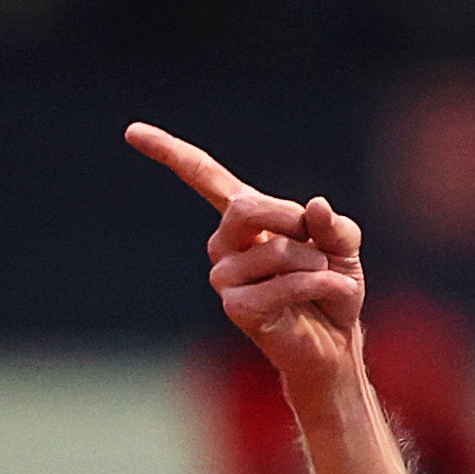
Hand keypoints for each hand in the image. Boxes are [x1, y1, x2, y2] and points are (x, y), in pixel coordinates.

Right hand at [125, 121, 364, 384]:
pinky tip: (332, 292)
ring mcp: (225, 277)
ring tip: (327, 276)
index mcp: (244, 219)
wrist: (337, 341)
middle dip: (292, 219)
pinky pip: (283, 284)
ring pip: (275, 251)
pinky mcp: (237, 308)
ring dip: (315, 261)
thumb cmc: (333, 287)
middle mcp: (225, 244)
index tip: (132, 132)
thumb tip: (315, 206)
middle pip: (244, 208)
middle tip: (319, 240)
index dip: (170, 152)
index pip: (202, 176)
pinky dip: (319, 284)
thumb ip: (333, 223)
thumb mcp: (342, 244)